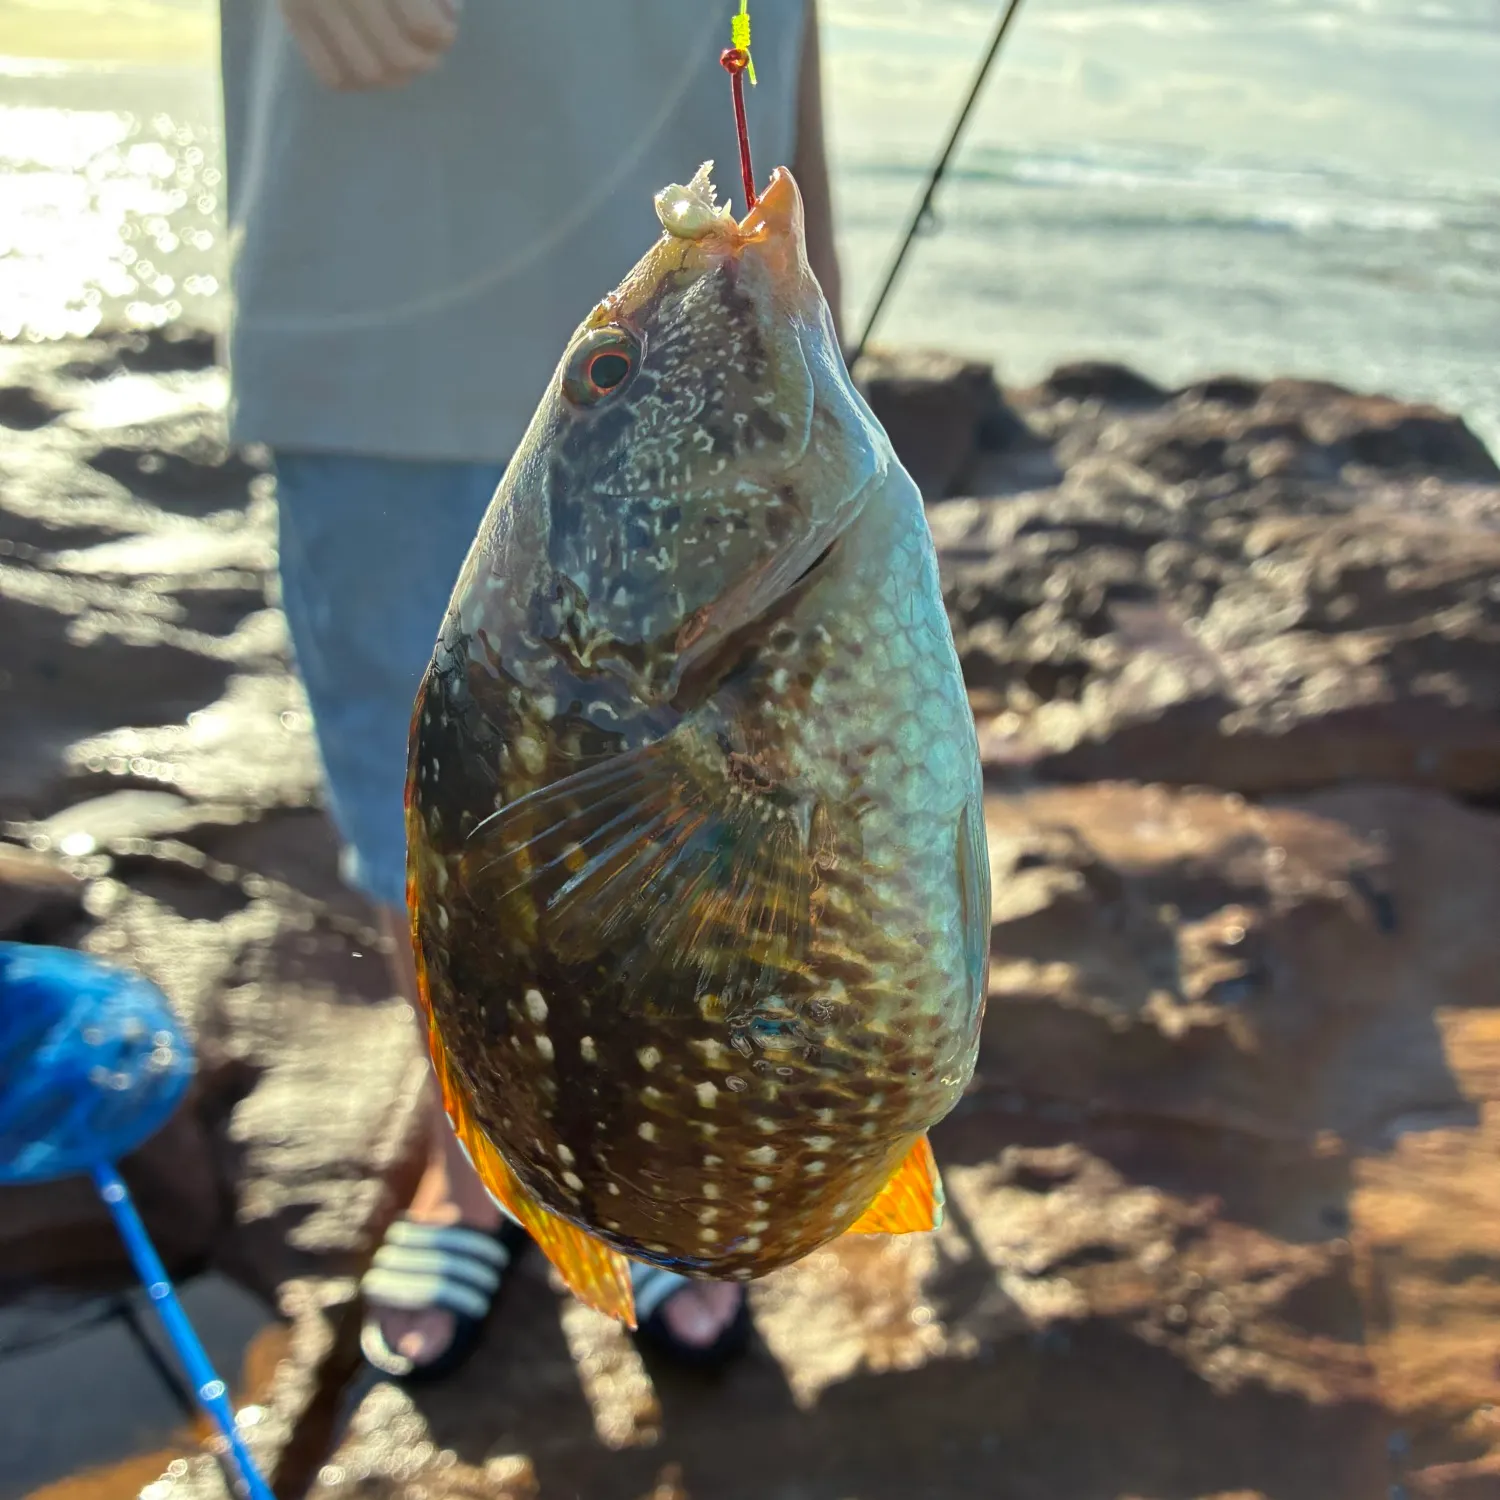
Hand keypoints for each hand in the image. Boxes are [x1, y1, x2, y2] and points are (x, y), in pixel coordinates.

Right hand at [279, 0, 459, 91]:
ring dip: (394, 78)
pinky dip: (357, 82)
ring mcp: (313, 2)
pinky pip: (331, 75)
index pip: (423, 26)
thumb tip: (448, 15)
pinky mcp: (292, 15)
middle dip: (422, 62)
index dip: (442, 36)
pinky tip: (370, 67)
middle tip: (427, 54)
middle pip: (398, 57)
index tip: (445, 30)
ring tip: (402, 63)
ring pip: (368, 73)